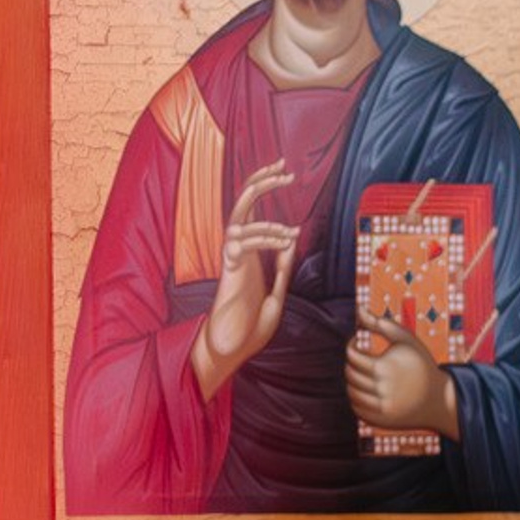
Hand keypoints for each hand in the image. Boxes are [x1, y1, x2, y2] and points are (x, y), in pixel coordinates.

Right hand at [192, 160, 299, 397]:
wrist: (231, 351)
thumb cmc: (250, 329)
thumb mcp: (275, 296)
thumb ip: (282, 269)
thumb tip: (290, 242)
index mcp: (249, 253)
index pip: (253, 209)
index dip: (265, 187)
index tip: (285, 171)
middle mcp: (237, 250)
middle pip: (243, 202)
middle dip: (262, 181)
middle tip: (284, 168)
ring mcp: (231, 258)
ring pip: (239, 217)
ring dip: (266, 214)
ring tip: (290, 228)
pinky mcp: (228, 270)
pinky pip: (242, 242)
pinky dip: (264, 237)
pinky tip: (283, 242)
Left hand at [345, 314, 459, 437]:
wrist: (439, 400)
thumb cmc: (421, 364)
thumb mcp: (405, 339)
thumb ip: (379, 323)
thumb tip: (358, 308)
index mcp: (383, 368)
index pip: (351, 355)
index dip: (352, 345)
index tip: (358, 343)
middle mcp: (379, 390)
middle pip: (350, 373)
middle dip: (353, 363)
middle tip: (363, 358)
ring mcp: (378, 408)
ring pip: (351, 391)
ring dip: (353, 380)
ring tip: (366, 373)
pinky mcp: (379, 420)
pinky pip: (356, 408)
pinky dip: (358, 397)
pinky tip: (370, 389)